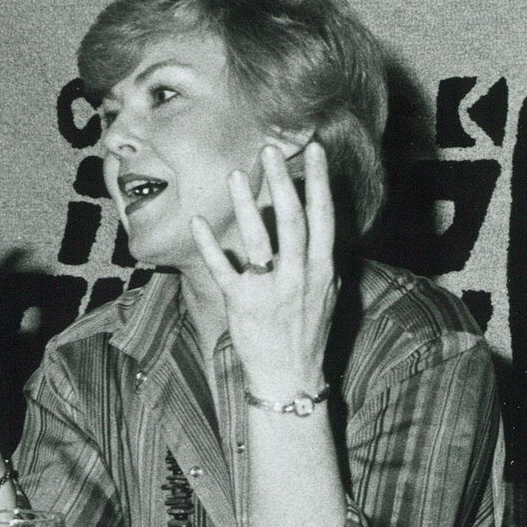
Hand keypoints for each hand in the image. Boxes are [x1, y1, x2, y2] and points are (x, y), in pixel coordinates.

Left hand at [189, 141, 335, 402]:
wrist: (290, 378)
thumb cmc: (308, 333)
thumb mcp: (328, 294)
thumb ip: (322, 259)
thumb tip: (323, 224)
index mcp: (323, 270)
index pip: (324, 217)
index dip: (319, 181)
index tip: (314, 148)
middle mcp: (299, 276)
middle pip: (293, 220)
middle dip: (282, 181)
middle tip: (271, 148)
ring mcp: (270, 290)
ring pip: (259, 239)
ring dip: (247, 204)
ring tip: (235, 174)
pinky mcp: (242, 304)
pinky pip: (223, 268)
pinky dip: (210, 244)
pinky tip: (198, 221)